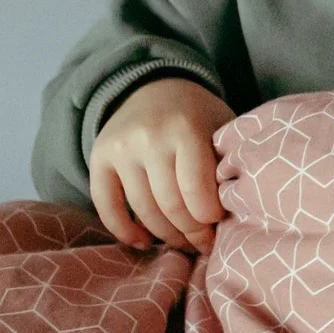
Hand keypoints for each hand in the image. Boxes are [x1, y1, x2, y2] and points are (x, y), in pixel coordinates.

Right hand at [89, 76, 231, 253]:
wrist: (153, 87)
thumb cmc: (197, 115)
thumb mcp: (221, 125)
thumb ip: (227, 160)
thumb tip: (235, 208)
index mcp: (186, 129)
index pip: (196, 188)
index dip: (209, 216)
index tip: (220, 225)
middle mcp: (149, 139)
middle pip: (169, 204)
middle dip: (191, 232)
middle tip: (205, 244)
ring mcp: (120, 149)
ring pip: (142, 209)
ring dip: (164, 236)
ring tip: (183, 243)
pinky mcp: (98, 159)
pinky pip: (106, 205)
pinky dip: (124, 230)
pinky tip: (143, 242)